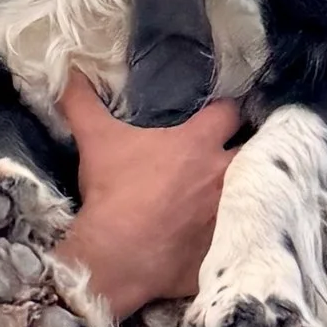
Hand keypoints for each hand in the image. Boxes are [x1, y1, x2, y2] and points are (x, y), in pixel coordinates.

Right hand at [57, 77, 240, 317]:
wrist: (117, 256)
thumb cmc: (113, 192)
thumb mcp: (95, 139)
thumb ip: (83, 101)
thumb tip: (69, 71)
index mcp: (199, 143)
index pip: (229, 111)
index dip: (224, 112)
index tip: (217, 115)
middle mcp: (224, 175)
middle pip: (256, 151)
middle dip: (249, 151)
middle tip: (232, 155)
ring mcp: (230, 214)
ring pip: (257, 194)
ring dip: (246, 192)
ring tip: (236, 194)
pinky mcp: (227, 249)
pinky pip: (241, 239)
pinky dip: (233, 236)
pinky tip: (224, 238)